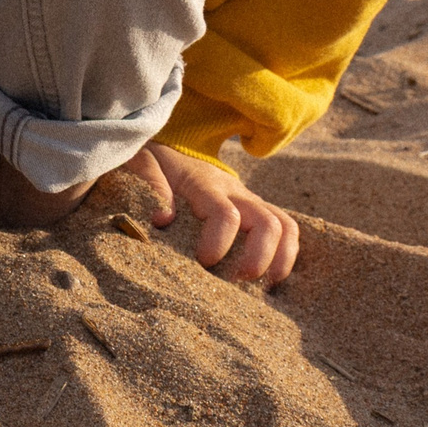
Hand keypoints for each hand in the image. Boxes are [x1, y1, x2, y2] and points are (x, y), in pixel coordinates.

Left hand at [118, 142, 300, 285]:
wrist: (172, 141)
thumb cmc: (154, 158)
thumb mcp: (142, 161)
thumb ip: (151, 184)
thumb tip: (162, 219)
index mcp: (205, 184)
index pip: (226, 214)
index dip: (219, 242)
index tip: (203, 261)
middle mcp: (235, 191)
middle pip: (268, 222)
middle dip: (260, 257)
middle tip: (237, 280)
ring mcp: (249, 200)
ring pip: (285, 225)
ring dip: (281, 259)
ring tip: (263, 286)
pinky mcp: (254, 208)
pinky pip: (284, 227)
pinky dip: (285, 254)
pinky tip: (268, 278)